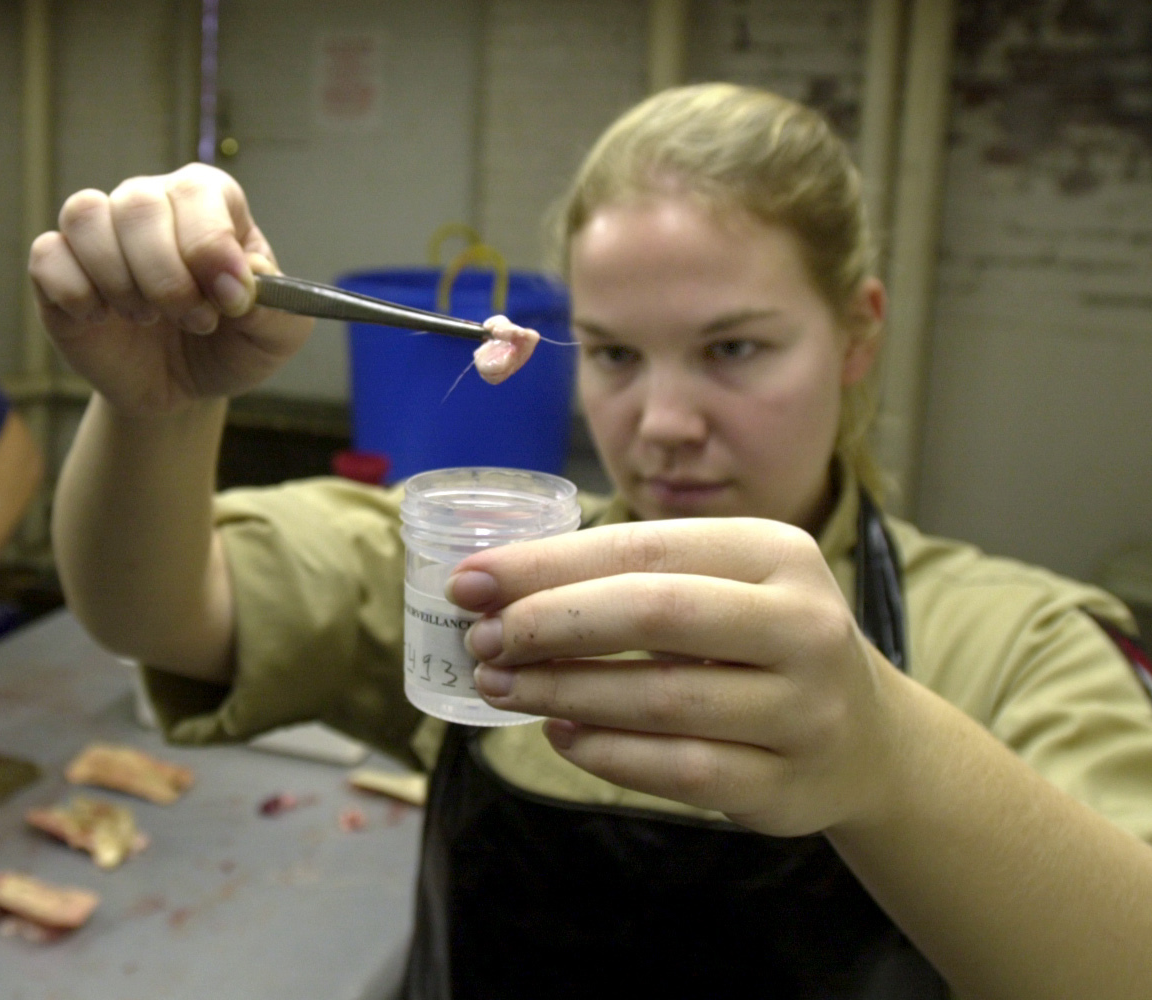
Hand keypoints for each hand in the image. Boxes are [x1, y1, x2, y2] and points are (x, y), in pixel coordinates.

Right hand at [27, 163, 312, 415]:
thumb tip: (245, 278)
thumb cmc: (230, 345)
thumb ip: (274, 307)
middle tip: (194, 320)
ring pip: (85, 216)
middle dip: (166, 276)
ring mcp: (100, 234)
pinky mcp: (58, 269)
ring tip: (148, 319)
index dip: (209, 245)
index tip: (230, 299)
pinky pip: (46, 255)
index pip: (196, 192)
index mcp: (207, 203)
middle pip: (137, 203)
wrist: (183, 387)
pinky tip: (101, 319)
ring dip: (119, 281)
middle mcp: (149, 203)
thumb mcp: (274, 337)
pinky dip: (74, 292)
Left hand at [448, 517, 909, 836]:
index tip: (470, 582)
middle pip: (656, 612)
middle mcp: (803, 626)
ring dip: (563, 690)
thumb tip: (494, 590)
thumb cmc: (757, 643)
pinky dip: (607, 752)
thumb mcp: (718, 586)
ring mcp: (803, 712)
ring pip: (661, 698)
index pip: (643, 548)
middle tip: (483, 638)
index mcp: (777, 554)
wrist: (864, 740)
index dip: (547, 566)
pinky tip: (559, 732)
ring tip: (499, 685)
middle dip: (552, 623)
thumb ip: (623, 579)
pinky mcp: (785, 787)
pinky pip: (678, 769)